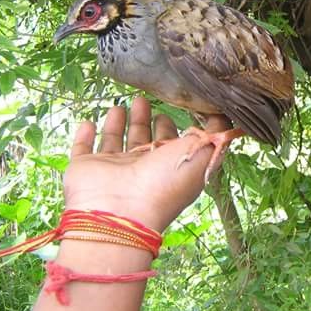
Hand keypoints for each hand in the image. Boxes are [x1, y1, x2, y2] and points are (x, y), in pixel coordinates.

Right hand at [63, 96, 228, 231]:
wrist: (121, 212)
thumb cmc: (165, 183)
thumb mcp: (202, 153)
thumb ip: (215, 134)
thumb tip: (227, 120)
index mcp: (168, 167)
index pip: (171, 143)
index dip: (172, 127)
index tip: (172, 108)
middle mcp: (141, 168)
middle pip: (143, 139)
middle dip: (145, 119)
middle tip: (144, 99)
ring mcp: (112, 169)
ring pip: (115, 141)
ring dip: (118, 123)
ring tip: (122, 104)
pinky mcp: (85, 168)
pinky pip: (83, 148)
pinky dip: (85, 135)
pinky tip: (88, 121)